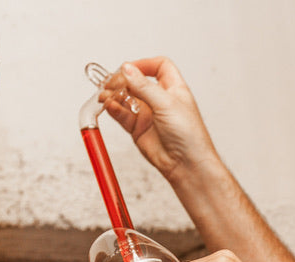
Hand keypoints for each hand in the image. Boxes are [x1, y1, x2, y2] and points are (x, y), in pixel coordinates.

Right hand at [99, 57, 220, 183]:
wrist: (186, 164)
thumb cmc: (189, 136)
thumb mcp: (166, 103)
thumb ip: (144, 86)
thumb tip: (127, 69)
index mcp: (174, 89)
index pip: (159, 67)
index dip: (144, 64)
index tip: (129, 68)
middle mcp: (160, 100)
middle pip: (136, 81)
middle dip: (122, 80)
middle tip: (111, 83)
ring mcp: (148, 114)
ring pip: (126, 98)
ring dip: (114, 94)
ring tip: (105, 95)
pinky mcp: (138, 128)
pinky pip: (122, 114)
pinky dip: (114, 109)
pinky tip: (110, 106)